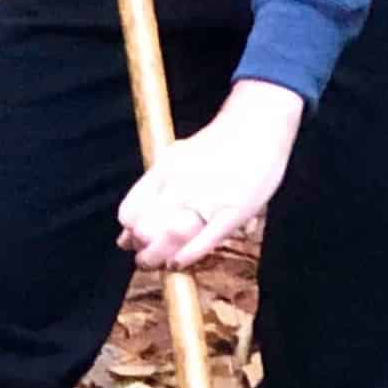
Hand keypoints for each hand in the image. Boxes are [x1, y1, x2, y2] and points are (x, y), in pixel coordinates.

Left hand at [117, 81, 304, 270]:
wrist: (258, 124)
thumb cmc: (218, 145)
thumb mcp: (177, 157)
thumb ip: (155, 187)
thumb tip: (130, 225)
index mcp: (163, 169)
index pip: (130, 212)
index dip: (129, 232)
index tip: (133, 241)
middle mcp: (180, 183)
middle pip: (146, 230)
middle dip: (143, 251)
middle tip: (147, 258)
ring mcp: (207, 198)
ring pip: (171, 238)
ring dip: (160, 258)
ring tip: (162, 264)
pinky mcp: (233, 211)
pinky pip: (204, 241)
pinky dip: (187, 257)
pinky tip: (179, 263)